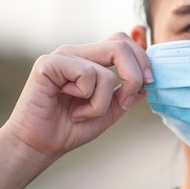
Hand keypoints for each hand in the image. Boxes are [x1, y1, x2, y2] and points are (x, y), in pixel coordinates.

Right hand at [3, 32, 152, 165]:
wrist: (39, 146)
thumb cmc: (70, 128)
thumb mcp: (110, 110)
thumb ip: (128, 92)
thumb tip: (149, 78)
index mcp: (91, 58)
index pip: (123, 41)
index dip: (143, 58)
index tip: (150, 83)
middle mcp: (77, 52)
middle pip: (120, 44)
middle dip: (135, 75)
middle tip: (126, 101)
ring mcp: (62, 55)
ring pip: (106, 70)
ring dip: (103, 101)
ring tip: (85, 113)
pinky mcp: (48, 64)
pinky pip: (87, 75)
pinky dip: (87, 100)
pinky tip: (72, 110)